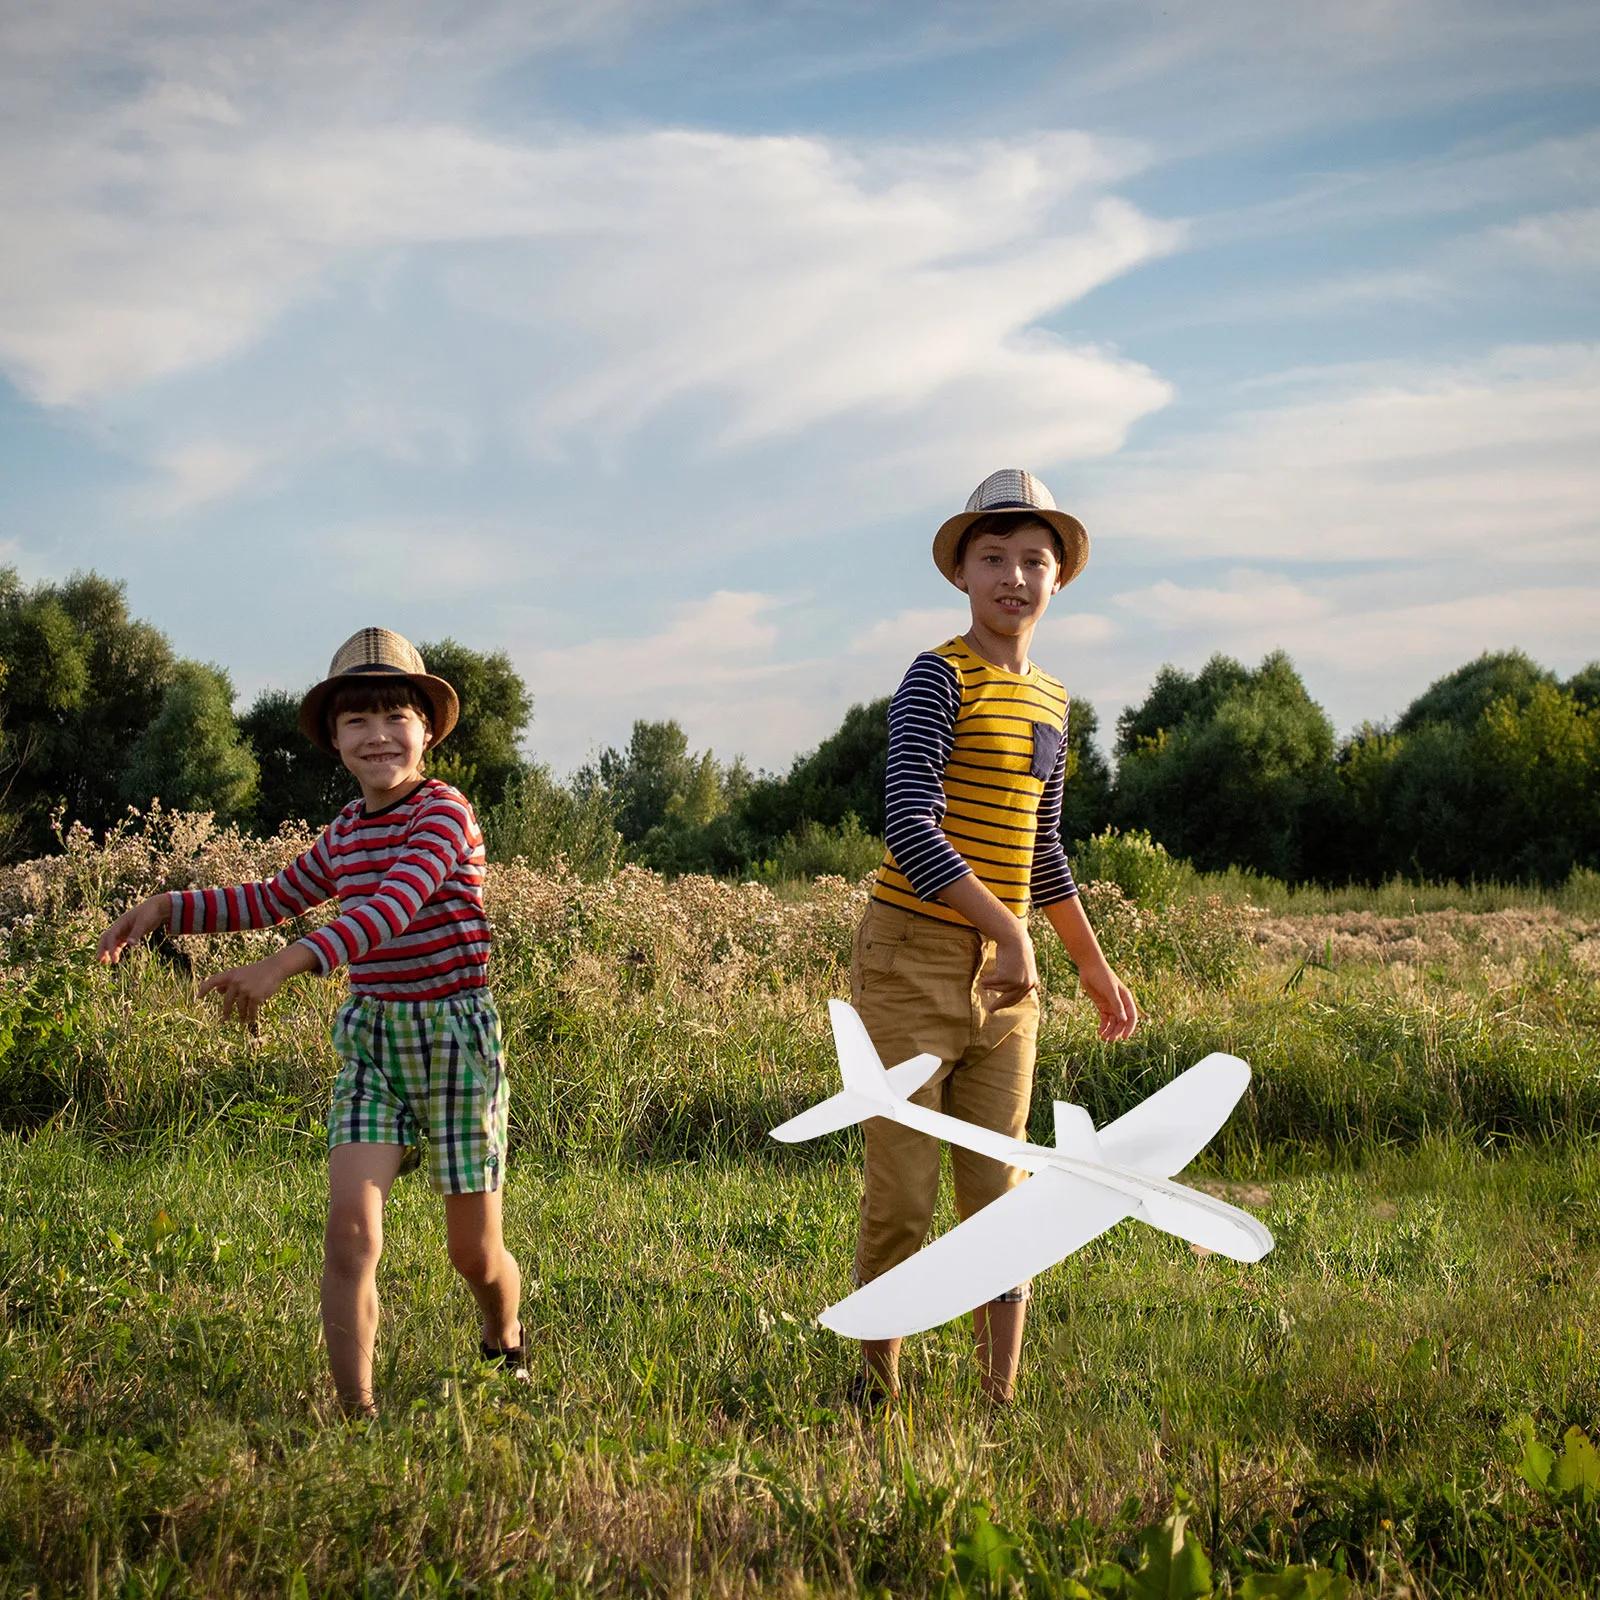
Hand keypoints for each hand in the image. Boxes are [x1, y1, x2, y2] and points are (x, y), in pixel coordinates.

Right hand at [97, 893, 171, 964]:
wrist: (157, 907)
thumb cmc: (150, 913)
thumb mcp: (144, 923)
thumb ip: (136, 933)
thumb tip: (130, 944)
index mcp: (121, 922)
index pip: (111, 936)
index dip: (110, 947)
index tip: (113, 958)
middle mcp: (120, 927)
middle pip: (106, 938)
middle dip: (102, 948)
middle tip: (100, 960)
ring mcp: (123, 930)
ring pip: (111, 941)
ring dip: (107, 950)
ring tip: (104, 962)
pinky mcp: (128, 934)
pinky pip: (119, 942)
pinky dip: (115, 949)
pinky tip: (115, 957)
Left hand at [197, 944, 314, 1026]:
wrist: (276, 968)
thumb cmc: (259, 971)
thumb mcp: (242, 973)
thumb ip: (230, 982)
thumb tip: (218, 991)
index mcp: (231, 974)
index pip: (212, 981)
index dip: (204, 989)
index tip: (199, 998)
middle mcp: (236, 981)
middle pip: (227, 1001)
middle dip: (226, 1012)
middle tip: (224, 1020)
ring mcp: (245, 989)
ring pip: (240, 1007)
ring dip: (241, 1015)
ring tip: (242, 1021)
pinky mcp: (255, 997)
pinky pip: (251, 1010)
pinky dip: (250, 1016)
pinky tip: (250, 1020)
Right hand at [979, 924, 1038, 1009]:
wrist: (1014, 939)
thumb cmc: (1017, 950)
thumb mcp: (1023, 967)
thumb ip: (1020, 979)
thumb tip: (1009, 992)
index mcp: (1032, 983)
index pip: (1018, 998)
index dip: (1008, 1003)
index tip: (999, 1008)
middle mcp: (1026, 985)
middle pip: (1009, 999)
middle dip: (998, 1005)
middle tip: (991, 1011)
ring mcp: (1016, 982)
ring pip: (999, 988)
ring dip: (990, 985)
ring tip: (984, 983)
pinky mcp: (1006, 978)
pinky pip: (991, 983)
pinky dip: (986, 981)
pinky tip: (982, 979)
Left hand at [1078, 959, 1137, 1041]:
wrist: (1090, 968)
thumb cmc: (1102, 976)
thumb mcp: (1110, 991)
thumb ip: (1117, 1005)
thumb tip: (1123, 1020)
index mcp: (1126, 999)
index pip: (1131, 1017)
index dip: (1129, 1028)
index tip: (1124, 1037)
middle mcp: (1120, 1004)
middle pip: (1122, 1022)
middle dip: (1117, 1031)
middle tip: (1110, 1040)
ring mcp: (1111, 1005)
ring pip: (1113, 1022)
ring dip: (1110, 1031)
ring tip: (1103, 1038)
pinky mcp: (1102, 1006)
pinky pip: (1105, 1020)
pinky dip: (1103, 1027)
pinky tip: (1100, 1032)